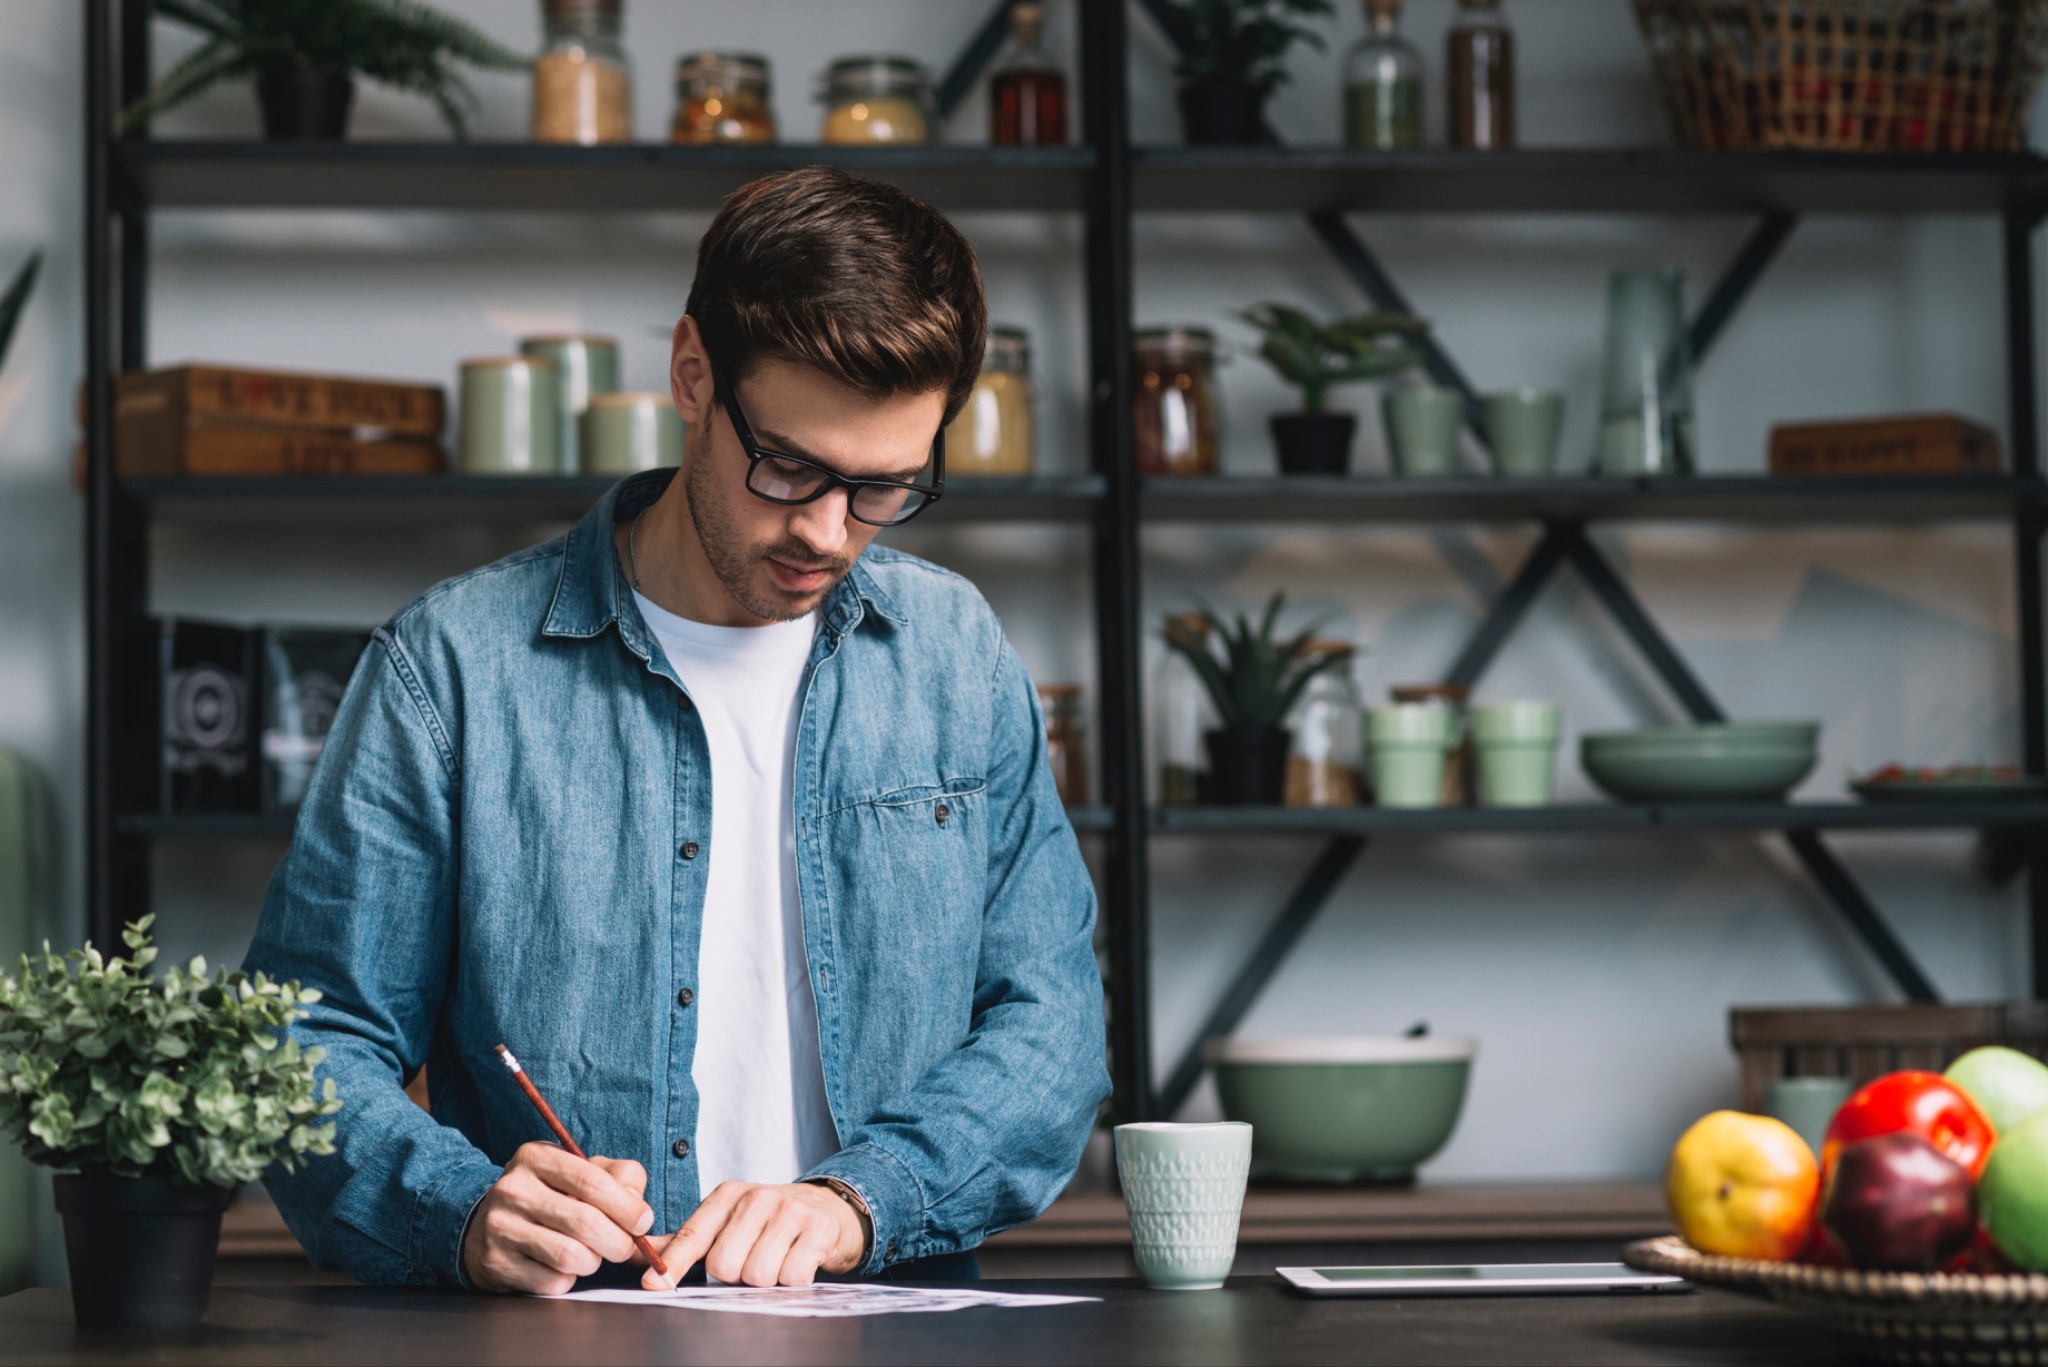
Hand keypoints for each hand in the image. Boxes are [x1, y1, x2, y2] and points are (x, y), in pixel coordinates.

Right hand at [461, 1142, 654, 1294]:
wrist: (490, 1226)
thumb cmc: (551, 1196)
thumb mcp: (582, 1173)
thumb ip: (620, 1179)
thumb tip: (642, 1214)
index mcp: (536, 1157)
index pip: (592, 1182)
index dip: (627, 1207)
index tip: (643, 1222)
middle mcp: (513, 1189)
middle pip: (585, 1222)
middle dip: (618, 1241)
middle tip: (625, 1247)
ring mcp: (500, 1227)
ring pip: (570, 1256)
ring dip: (593, 1262)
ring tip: (590, 1255)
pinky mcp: (497, 1263)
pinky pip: (552, 1281)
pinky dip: (569, 1279)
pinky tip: (562, 1267)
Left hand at [641, 1181, 864, 1288]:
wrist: (831, 1207)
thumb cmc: (772, 1220)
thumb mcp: (730, 1220)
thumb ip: (690, 1240)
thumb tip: (646, 1256)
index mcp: (728, 1195)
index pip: (693, 1235)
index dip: (673, 1264)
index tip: (653, 1286)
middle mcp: (756, 1197)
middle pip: (723, 1265)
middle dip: (737, 1276)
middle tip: (754, 1260)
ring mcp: (789, 1210)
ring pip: (757, 1275)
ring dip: (767, 1280)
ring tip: (779, 1259)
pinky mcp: (818, 1227)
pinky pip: (791, 1277)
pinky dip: (794, 1280)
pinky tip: (800, 1260)